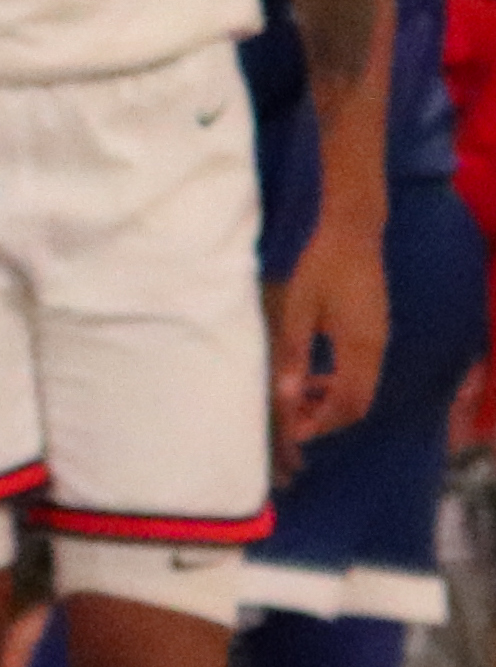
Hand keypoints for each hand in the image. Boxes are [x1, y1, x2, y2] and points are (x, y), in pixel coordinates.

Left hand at [274, 213, 391, 450]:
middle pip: (358, 403)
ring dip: (332, 403)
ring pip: (362, 389)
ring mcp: (379, 341)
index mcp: (359, 345)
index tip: (292, 431)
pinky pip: (363, 372)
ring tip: (298, 402)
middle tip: (293, 423)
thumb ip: (294, 354)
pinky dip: (340, 385)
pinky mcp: (376, 333)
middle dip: (327, 419)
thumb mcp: (298, 310)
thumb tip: (287, 396)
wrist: (353, 235)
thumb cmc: (320, 268)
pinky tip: (313, 379)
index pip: (347, 402)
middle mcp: (376, 348)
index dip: (321, 423)